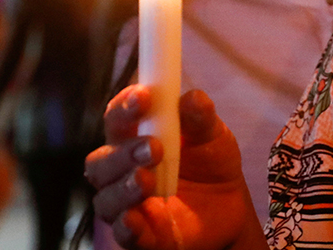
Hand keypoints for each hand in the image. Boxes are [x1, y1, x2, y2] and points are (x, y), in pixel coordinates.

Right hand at [85, 86, 264, 249]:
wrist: (230, 206)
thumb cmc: (210, 162)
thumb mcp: (213, 135)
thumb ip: (201, 117)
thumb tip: (192, 98)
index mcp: (136, 136)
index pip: (118, 118)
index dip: (125, 106)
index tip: (143, 96)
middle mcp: (123, 169)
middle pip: (102, 160)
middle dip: (124, 152)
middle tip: (154, 147)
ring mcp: (129, 203)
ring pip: (107, 197)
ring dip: (124, 187)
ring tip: (147, 178)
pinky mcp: (142, 235)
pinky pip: (124, 234)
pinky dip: (126, 226)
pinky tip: (135, 218)